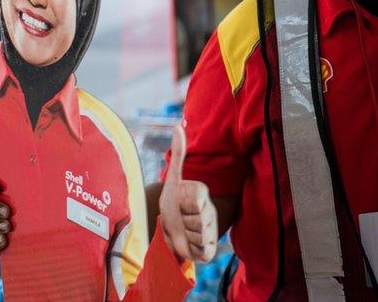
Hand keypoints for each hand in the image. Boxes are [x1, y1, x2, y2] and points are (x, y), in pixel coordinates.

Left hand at [158, 125, 217, 262]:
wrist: (166, 232)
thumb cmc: (171, 205)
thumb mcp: (173, 180)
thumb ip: (178, 154)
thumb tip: (178, 126)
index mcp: (204, 196)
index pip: (197, 199)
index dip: (183, 203)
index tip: (180, 202)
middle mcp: (211, 213)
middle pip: (196, 219)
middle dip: (183, 221)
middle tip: (180, 218)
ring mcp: (211, 232)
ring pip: (197, 235)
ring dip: (185, 236)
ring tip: (183, 231)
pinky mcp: (209, 250)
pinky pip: (202, 251)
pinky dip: (191, 250)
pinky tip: (189, 244)